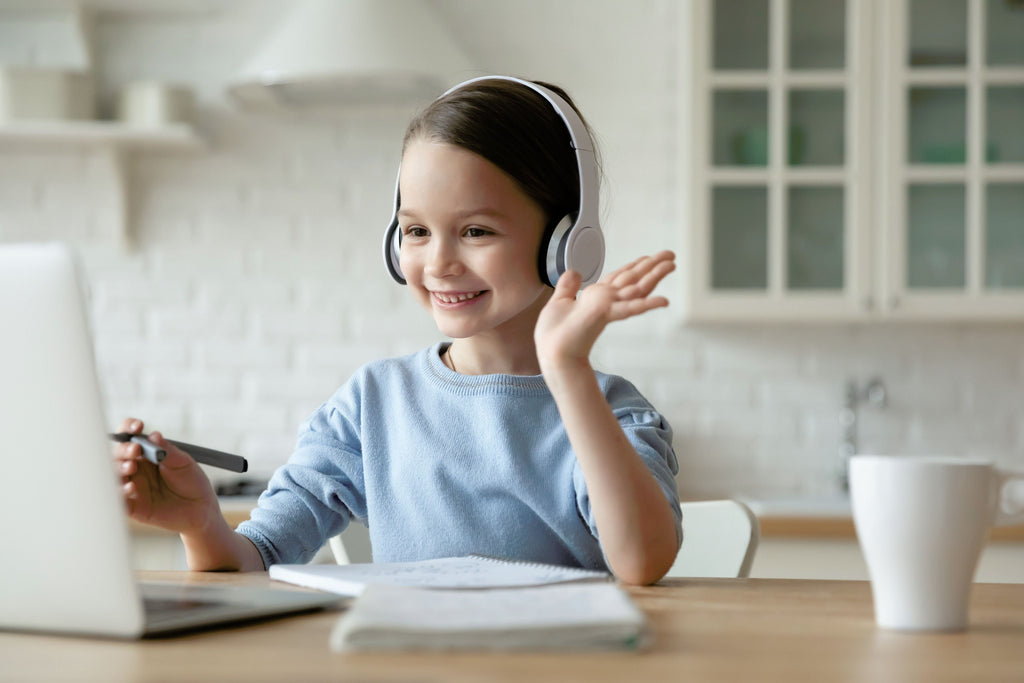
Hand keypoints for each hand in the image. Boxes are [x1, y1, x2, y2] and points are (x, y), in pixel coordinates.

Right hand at [113, 418, 218, 534]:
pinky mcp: (133, 506)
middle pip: (118, 454)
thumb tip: (154, 435)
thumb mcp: (183, 462)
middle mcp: (136, 468)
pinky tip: (131, 487)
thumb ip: (168, 450)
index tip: (137, 426)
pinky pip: (119, 499)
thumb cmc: (192, 482)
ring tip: (131, 466)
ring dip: (119, 468)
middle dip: (124, 449)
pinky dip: (120, 492)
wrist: (200, 508)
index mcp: (146, 453)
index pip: (130, 437)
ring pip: (113, 475)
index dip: (128, 429)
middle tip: (135, 450)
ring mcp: (133, 486)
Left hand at [534, 250, 674, 368]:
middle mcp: (607, 300)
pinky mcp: (605, 315)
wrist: (552, 351)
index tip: (648, 257)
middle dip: (652, 266)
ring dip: (655, 276)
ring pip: (637, 288)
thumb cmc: (554, 333)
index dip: (634, 266)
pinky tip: (664, 301)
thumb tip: (574, 272)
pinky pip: (630, 308)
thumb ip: (568, 286)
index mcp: (597, 296)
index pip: (620, 277)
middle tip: (670, 255)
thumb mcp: (559, 302)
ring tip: (671, 265)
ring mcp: (608, 307)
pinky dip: (647, 304)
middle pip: (634, 279)